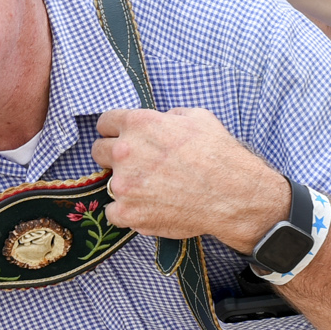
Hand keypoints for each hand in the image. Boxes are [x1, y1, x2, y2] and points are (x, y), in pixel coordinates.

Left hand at [93, 108, 286, 252]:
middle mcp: (125, 151)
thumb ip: (169, 116)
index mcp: (139, 124)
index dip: (114, 131)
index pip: (105, 123)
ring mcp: (123, 184)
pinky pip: (113, 212)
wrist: (232, 194)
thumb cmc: (219, 155)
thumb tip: (162, 120)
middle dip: (112, 157)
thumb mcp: (198, 117)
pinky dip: (127, 213)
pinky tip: (148, 209)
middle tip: (135, 166)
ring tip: (152, 191)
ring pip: (109, 183)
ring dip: (125, 186)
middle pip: (98, 151)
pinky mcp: (127, 212)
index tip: (120, 139)